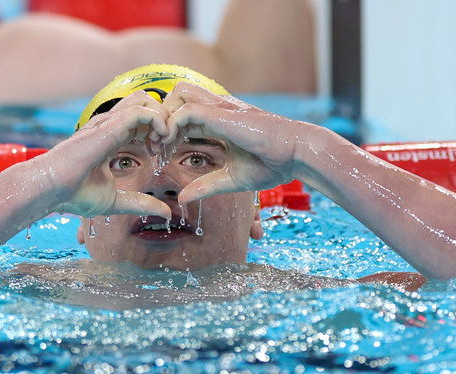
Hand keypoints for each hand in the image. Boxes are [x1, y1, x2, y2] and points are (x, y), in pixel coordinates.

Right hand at [43, 91, 171, 218]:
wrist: (52, 189)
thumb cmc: (75, 194)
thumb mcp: (116, 200)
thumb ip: (141, 203)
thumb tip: (166, 213)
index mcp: (112, 137)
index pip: (142, 120)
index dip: (157, 132)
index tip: (160, 154)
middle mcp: (111, 125)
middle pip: (146, 103)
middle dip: (163, 120)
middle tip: (165, 145)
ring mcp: (109, 122)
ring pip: (145, 100)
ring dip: (161, 119)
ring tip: (161, 142)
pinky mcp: (109, 126)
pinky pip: (141, 111)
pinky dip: (157, 122)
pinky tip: (158, 141)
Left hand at [163, 82, 306, 203]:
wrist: (298, 154)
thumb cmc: (274, 164)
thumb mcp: (232, 178)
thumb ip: (207, 186)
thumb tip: (182, 199)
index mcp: (220, 120)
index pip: (183, 112)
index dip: (167, 130)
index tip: (162, 154)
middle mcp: (218, 108)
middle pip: (177, 94)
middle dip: (160, 116)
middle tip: (157, 145)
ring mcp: (221, 108)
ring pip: (179, 93)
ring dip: (165, 116)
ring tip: (163, 143)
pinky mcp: (224, 115)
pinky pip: (187, 110)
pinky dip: (172, 124)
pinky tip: (171, 144)